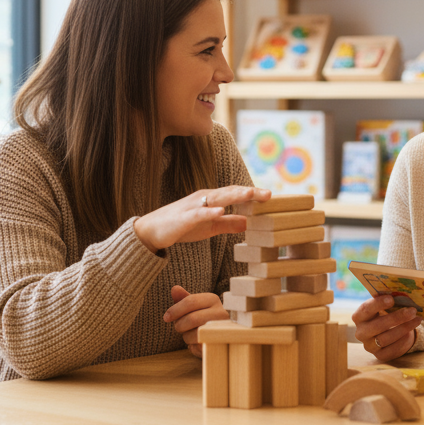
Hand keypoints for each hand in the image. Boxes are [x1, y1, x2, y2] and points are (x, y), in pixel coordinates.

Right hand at [134, 186, 270, 252]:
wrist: (151, 232)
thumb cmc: (182, 227)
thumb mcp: (210, 227)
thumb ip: (228, 223)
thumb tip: (249, 222)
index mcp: (212, 199)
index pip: (235, 194)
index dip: (253, 194)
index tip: (271, 196)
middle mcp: (204, 198)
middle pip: (230, 192)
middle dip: (249, 192)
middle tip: (269, 193)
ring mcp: (193, 206)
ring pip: (216, 198)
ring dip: (234, 195)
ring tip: (251, 193)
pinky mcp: (183, 218)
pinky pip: (198, 213)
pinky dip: (209, 212)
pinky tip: (220, 211)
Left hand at [164, 285, 228, 357]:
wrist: (223, 333)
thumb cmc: (204, 316)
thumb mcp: (194, 306)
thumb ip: (184, 298)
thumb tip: (174, 288)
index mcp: (212, 299)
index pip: (190, 301)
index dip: (175, 310)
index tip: (166, 317)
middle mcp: (221, 312)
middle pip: (192, 319)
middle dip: (180, 325)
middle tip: (179, 327)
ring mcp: (223, 329)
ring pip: (195, 334)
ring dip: (186, 337)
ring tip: (191, 335)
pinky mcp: (221, 344)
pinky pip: (199, 347)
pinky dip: (193, 347)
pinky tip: (196, 343)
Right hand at [350, 294, 420, 360]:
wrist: (388, 332)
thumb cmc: (385, 314)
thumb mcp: (384, 306)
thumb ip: (388, 301)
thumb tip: (403, 294)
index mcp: (359, 316)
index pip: (366, 309)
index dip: (378, 304)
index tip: (392, 299)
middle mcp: (360, 332)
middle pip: (377, 326)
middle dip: (396, 318)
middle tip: (412, 311)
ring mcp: (369, 345)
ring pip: (385, 338)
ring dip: (403, 328)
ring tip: (416, 319)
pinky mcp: (379, 355)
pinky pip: (392, 350)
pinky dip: (403, 340)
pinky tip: (411, 333)